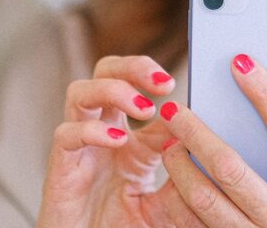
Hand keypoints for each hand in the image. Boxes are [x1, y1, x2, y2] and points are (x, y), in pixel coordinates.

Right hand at [37, 55, 204, 226]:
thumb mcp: (164, 200)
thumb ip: (181, 173)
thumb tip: (205, 143)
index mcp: (127, 136)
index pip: (136, 86)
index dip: (155, 77)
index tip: (178, 85)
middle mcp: (100, 133)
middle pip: (105, 73)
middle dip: (133, 67)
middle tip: (162, 82)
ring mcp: (80, 148)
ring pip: (80, 92)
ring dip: (113, 90)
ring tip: (145, 107)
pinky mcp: (61, 169)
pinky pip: (66, 135)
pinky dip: (91, 130)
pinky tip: (117, 140)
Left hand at [159, 54, 266, 226]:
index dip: (265, 93)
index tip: (239, 61)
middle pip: (232, 166)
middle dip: (198, 133)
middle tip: (173, 107)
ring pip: (205, 200)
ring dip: (179, 168)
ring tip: (164, 141)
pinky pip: (198, 226)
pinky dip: (180, 200)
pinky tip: (171, 179)